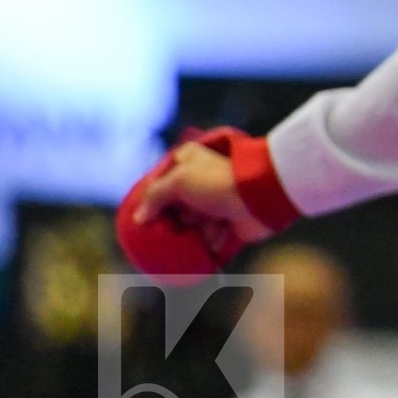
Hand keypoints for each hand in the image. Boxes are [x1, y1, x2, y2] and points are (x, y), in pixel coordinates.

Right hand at [133, 141, 271, 256]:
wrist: (258, 200)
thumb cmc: (216, 184)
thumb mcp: (178, 182)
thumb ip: (154, 197)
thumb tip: (139, 218)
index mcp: (189, 160)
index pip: (160, 177)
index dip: (154, 194)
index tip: (146, 209)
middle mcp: (201, 178)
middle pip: (175, 205)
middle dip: (180, 215)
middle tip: (186, 215)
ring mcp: (214, 200)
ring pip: (191, 222)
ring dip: (198, 227)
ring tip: (209, 222)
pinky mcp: (227, 221)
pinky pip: (209, 235)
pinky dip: (213, 237)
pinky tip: (220, 233)